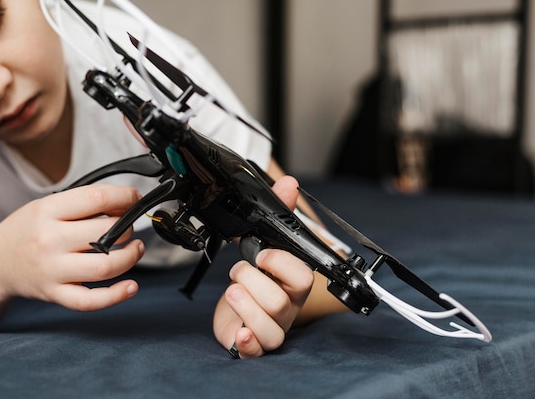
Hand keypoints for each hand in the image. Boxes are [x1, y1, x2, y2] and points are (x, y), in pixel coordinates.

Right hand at [0, 184, 145, 310]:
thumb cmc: (28, 230)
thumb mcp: (48, 206)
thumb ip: (83, 203)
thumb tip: (126, 202)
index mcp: (47, 211)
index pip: (96, 198)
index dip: (125, 197)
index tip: (134, 198)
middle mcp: (49, 240)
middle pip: (104, 232)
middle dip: (128, 227)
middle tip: (129, 226)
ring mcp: (52, 270)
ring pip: (104, 267)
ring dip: (130, 257)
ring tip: (135, 248)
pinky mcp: (55, 294)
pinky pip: (90, 301)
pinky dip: (116, 295)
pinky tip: (131, 286)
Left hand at [212, 176, 314, 357]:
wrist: (238, 307)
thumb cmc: (257, 278)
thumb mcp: (266, 245)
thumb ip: (278, 214)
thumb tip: (289, 183)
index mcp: (295, 285)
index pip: (302, 277)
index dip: (277, 263)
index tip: (259, 254)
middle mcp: (289, 310)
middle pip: (278, 301)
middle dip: (249, 280)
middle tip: (237, 274)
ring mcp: (273, 330)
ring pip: (269, 326)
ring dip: (242, 304)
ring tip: (232, 292)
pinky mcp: (254, 346)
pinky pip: (256, 350)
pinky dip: (246, 341)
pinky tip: (239, 331)